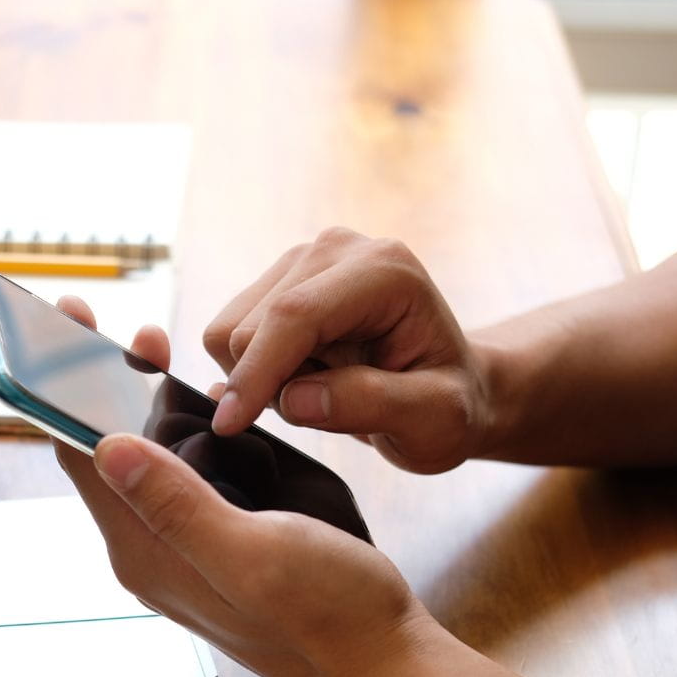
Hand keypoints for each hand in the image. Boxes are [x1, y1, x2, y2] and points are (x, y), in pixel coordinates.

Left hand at [53, 295, 440, 676]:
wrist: (381, 661)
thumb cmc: (329, 614)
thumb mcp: (254, 554)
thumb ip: (179, 506)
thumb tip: (107, 447)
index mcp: (146, 551)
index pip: (81, 454)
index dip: (65, 384)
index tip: (69, 322)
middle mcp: (151, 549)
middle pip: (105, 451)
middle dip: (107, 386)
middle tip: (124, 328)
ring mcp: (182, 547)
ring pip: (146, 460)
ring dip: (148, 407)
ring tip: (157, 355)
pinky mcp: (215, 541)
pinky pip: (182, 476)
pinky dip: (186, 433)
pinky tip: (208, 409)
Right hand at [204, 227, 491, 473]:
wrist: (444, 389)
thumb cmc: (449, 407)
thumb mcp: (434, 420)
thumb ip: (370, 405)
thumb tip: (294, 400)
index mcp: (384, 270)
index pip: (294, 315)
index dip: (257, 372)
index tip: (230, 426)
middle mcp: (336, 250)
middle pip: (249, 327)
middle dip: (269, 385)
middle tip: (326, 410)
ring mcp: (301, 261)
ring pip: (229, 333)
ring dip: (262, 380)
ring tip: (321, 391)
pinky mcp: (277, 281)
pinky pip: (228, 336)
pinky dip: (255, 371)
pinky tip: (305, 378)